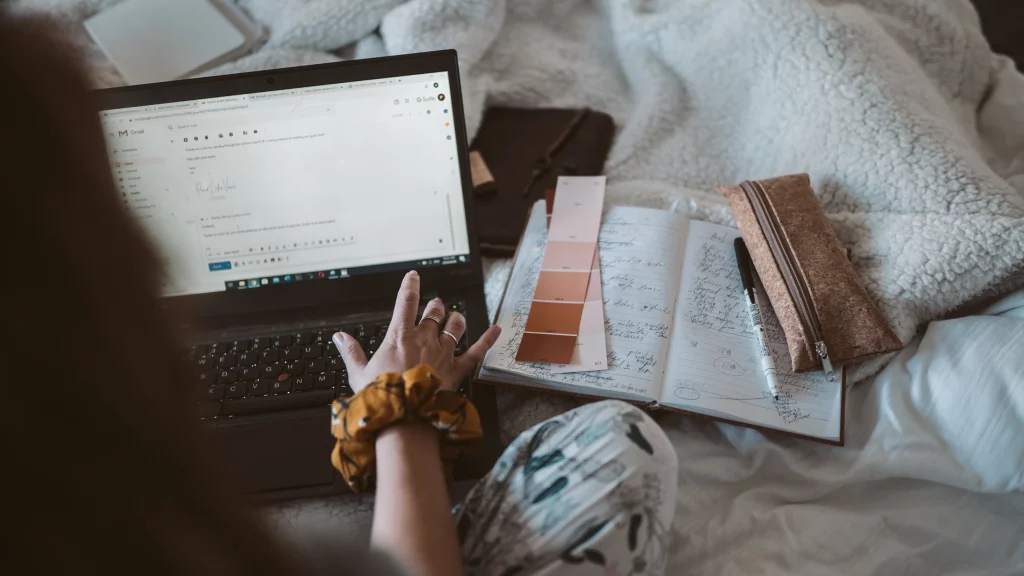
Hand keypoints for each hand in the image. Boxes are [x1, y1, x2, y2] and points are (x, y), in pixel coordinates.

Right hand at [333, 270, 500, 392]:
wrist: (404, 418)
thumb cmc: (381, 397)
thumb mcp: (358, 374)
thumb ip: (351, 352)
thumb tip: (339, 337)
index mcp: (400, 337)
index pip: (407, 302)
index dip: (411, 285)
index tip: (414, 276)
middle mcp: (424, 339)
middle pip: (434, 312)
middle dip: (435, 306)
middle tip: (435, 306)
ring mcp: (443, 352)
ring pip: (455, 325)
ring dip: (455, 319)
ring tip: (454, 317)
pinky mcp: (457, 369)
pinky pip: (476, 351)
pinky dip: (488, 339)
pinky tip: (496, 330)